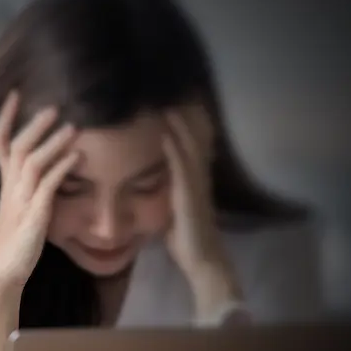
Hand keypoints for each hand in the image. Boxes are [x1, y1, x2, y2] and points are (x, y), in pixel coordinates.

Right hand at [0, 91, 80, 291]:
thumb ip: (32, 188)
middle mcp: (10, 188)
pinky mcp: (33, 215)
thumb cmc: (15, 242)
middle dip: (33, 124)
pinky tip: (77, 158)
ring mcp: (21, 200)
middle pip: (17, 146)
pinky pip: (47, 186)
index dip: (4, 118)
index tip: (16, 94)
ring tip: (73, 127)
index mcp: (6, 184)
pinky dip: (62, 169)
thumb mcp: (22, 208)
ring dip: (53, 143)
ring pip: (32, 162)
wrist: (3, 272)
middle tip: (53, 106)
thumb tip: (50, 173)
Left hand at [160, 104, 242, 306]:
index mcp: (193, 180)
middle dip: (184, 116)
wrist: (202, 259)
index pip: (190, 145)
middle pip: (193, 139)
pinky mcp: (188, 195)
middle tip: (175, 91)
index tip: (174, 101)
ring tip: (169, 101)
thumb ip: (166, 193)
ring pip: (189, 147)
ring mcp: (195, 185)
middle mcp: (198, 177)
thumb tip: (149, 184)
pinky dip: (174, 148)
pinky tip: (166, 132)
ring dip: (179, 125)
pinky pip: (181, 166)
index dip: (184, 124)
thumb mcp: (172, 209)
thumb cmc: (185, 238)